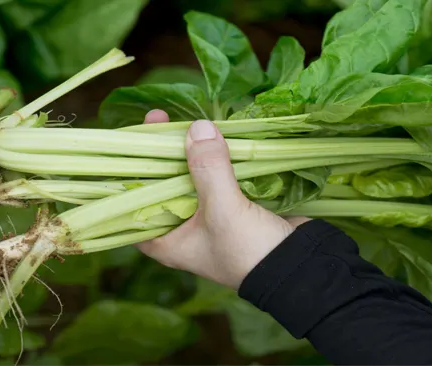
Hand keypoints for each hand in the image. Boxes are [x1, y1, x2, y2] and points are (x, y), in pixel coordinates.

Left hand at [136, 110, 310, 288]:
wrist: (301, 266)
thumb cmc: (251, 251)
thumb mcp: (224, 210)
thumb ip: (208, 169)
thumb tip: (197, 128)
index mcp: (168, 240)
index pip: (134, 204)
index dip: (130, 172)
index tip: (132, 142)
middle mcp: (184, 228)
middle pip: (164, 184)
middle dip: (164, 154)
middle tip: (163, 120)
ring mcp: (210, 216)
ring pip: (193, 178)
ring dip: (194, 153)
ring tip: (190, 122)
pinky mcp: (235, 206)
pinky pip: (219, 177)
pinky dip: (218, 158)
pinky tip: (217, 134)